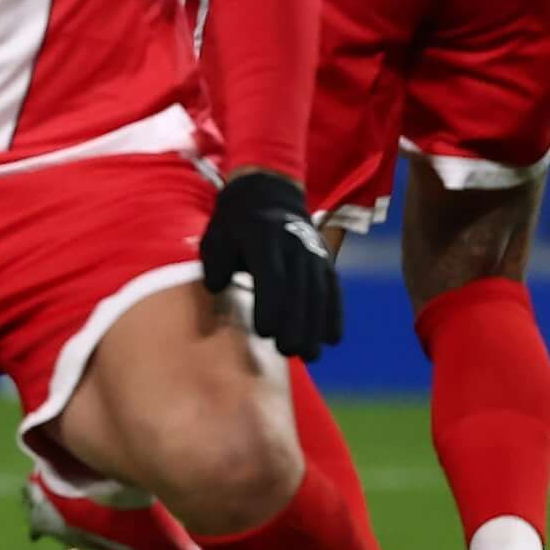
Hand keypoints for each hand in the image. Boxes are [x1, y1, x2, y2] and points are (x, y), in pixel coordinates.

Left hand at [199, 169, 342, 358]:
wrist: (268, 194)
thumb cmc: (234, 226)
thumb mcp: (216, 237)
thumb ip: (215, 263)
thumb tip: (216, 287)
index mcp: (263, 237)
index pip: (272, 276)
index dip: (270, 305)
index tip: (264, 332)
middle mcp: (294, 244)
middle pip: (298, 289)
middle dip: (295, 323)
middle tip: (287, 351)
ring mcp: (313, 252)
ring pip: (319, 293)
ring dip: (315, 326)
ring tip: (309, 355)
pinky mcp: (325, 260)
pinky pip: (333, 289)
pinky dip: (334, 314)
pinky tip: (331, 339)